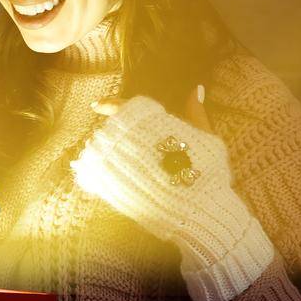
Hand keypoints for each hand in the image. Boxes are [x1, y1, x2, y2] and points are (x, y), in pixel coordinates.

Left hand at [70, 87, 233, 244]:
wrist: (199, 211)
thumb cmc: (207, 174)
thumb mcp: (207, 139)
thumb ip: (196, 113)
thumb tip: (196, 89)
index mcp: (150, 126)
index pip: (122, 108)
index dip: (109, 104)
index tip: (97, 105)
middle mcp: (130, 143)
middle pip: (108, 130)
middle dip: (109, 133)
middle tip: (114, 138)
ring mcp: (120, 166)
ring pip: (98, 150)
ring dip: (100, 150)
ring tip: (111, 156)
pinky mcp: (114, 189)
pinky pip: (94, 174)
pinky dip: (94, 170)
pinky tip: (100, 171)